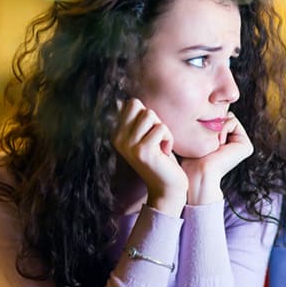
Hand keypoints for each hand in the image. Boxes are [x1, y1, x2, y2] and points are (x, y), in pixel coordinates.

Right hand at [112, 99, 187, 215]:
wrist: (166, 186)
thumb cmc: (160, 158)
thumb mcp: (145, 136)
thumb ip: (136, 120)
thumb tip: (119, 100)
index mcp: (117, 134)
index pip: (132, 104)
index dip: (147, 115)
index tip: (150, 134)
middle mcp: (118, 139)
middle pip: (139, 106)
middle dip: (154, 119)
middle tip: (156, 139)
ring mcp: (129, 145)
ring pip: (150, 115)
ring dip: (162, 129)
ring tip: (160, 146)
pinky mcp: (143, 151)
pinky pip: (161, 128)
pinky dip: (168, 138)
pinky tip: (164, 152)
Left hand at [181, 112, 253, 204]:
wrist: (198, 174)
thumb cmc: (190, 159)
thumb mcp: (193, 138)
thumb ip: (202, 124)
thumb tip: (203, 106)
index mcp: (225, 143)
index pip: (216, 118)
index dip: (207, 120)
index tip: (199, 135)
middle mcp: (235, 144)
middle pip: (223, 116)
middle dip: (213, 121)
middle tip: (206, 138)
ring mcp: (242, 145)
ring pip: (228, 117)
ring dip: (216, 126)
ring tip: (212, 143)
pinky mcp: (246, 146)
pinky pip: (233, 121)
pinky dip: (222, 128)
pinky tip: (218, 143)